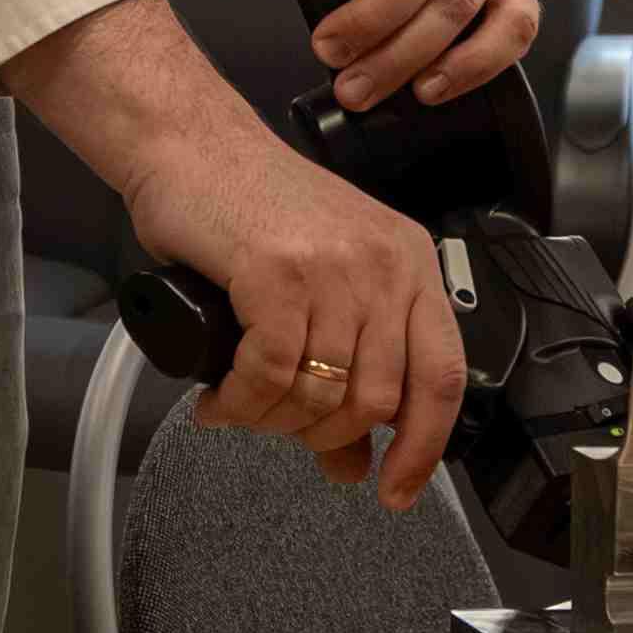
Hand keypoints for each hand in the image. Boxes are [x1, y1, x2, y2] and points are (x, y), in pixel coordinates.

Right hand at [4, 0, 469, 503]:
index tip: (393, 489)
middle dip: (321, 436)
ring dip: (272, 422)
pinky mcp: (276, 272)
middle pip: (376, 399)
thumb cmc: (249, 208)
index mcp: (409, 264)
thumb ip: (345, 368)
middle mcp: (384, 265)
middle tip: (278, 427)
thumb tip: (352, 464)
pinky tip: (219, 398)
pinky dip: (240, 402)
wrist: (190, 144)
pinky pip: (268, 373)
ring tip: (239, 408)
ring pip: (321, 394)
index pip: (441, 377)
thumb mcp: (318, 284)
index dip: (421, 447)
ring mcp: (332, 267)